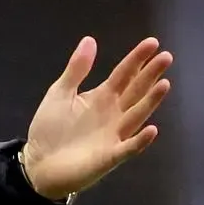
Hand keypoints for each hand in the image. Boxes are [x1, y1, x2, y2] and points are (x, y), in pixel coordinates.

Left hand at [21, 36, 172, 199]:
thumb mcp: (59, 94)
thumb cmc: (49, 129)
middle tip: (165, 57)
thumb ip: (76, 70)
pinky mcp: (109, 157)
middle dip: (150, 75)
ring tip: (164, 84)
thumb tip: (90, 40)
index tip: (152, 42)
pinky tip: (152, 130)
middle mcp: (113, 114)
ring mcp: (114, 135)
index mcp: (101, 97)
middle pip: (135, 91)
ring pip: (136, 115)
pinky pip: (128, 148)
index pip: (124, 74)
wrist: (38, 164)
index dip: (137, 59)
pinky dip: (140, 141)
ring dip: (150, 102)